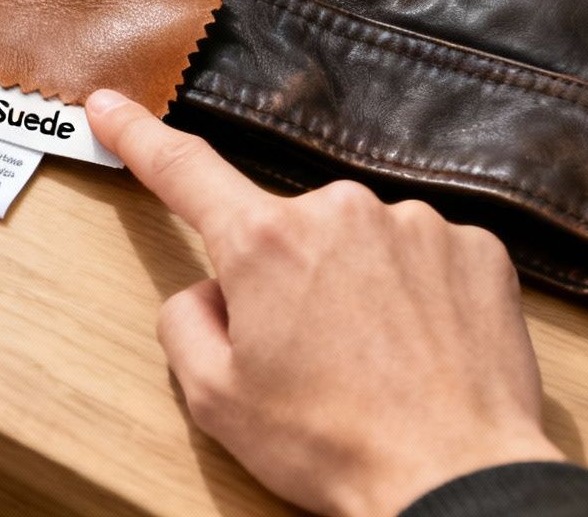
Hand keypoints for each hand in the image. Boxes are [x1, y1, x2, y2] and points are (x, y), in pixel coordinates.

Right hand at [86, 89, 563, 516]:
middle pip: (285, 233)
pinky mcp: (475, 248)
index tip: (111, 107)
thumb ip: (186, 324)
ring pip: (357, 246)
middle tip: (308, 360)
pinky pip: (422, 258)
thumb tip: (209, 292)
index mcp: (264, 244)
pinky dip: (416, 298)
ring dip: (355, 290)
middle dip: (285, 283)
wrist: (456, 481)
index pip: (184, 171)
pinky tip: (421, 352)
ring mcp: (415, 224)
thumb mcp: (216, 398)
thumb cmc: (335, 445)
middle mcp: (339, 211)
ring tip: (375, 367)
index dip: (139, 135)